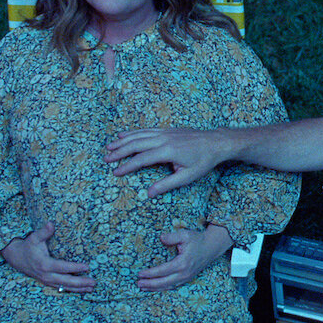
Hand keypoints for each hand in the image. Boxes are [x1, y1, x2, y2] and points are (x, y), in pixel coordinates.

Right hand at [0, 222, 94, 292]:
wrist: (16, 257)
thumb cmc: (28, 246)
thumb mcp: (34, 238)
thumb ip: (44, 232)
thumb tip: (51, 223)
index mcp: (45, 264)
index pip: (63, 267)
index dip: (75, 268)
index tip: (87, 266)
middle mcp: (46, 275)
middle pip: (66, 281)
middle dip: (80, 282)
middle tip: (93, 282)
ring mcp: (47, 280)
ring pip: (64, 287)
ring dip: (78, 288)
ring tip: (91, 288)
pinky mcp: (47, 282)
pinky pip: (61, 288)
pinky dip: (71, 290)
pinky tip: (82, 290)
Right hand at [105, 128, 227, 196]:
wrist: (216, 142)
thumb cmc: (203, 161)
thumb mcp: (188, 176)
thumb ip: (167, 184)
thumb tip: (149, 193)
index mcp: (167, 151)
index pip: (141, 159)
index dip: (127, 166)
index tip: (115, 172)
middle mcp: (164, 139)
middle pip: (136, 144)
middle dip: (119, 152)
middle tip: (106, 159)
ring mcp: (165, 132)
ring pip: (139, 135)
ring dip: (123, 141)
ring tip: (109, 147)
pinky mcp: (168, 129)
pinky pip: (146, 130)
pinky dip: (133, 132)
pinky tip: (124, 135)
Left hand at [136, 225, 231, 291]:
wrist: (211, 247)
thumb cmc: (197, 240)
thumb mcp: (185, 234)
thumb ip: (172, 237)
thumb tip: (161, 238)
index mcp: (182, 263)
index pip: (162, 271)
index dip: (150, 273)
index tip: (140, 273)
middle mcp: (184, 273)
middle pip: (164, 282)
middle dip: (150, 284)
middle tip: (138, 283)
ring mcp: (187, 277)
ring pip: (168, 286)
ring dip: (155, 288)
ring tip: (143, 287)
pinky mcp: (188, 278)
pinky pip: (173, 285)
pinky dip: (163, 288)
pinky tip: (156, 287)